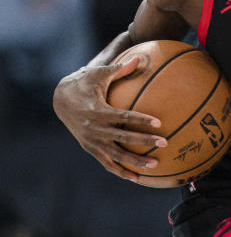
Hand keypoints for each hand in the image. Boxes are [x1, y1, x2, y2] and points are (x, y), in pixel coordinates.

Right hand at [52, 57, 166, 181]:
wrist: (60, 99)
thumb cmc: (84, 83)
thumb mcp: (99, 73)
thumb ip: (119, 69)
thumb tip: (137, 58)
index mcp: (98, 110)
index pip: (123, 116)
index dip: (141, 120)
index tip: (159, 123)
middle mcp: (94, 128)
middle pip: (123, 138)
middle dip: (144, 141)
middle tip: (164, 143)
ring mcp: (91, 141)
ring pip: (116, 155)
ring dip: (135, 161)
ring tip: (155, 165)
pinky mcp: (90, 148)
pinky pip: (107, 163)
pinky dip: (121, 171)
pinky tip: (137, 178)